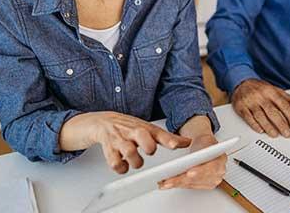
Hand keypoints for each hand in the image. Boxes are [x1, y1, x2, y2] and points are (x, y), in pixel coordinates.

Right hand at [60, 111, 190, 173]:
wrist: (102, 122)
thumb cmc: (128, 127)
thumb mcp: (148, 129)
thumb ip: (167, 137)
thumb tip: (187, 142)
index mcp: (145, 127)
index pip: (159, 133)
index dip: (169, 139)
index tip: (176, 145)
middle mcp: (133, 132)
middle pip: (143, 138)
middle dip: (148, 147)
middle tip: (148, 151)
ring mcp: (119, 139)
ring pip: (130, 152)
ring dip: (135, 161)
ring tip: (135, 160)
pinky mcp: (108, 148)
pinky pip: (115, 163)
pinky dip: (120, 167)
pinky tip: (122, 164)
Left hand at [158, 134, 226, 189]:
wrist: (204, 146)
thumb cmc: (204, 143)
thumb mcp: (204, 139)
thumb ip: (202, 146)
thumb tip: (193, 155)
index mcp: (221, 159)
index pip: (212, 167)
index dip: (200, 171)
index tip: (189, 172)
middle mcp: (218, 172)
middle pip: (199, 178)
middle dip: (183, 179)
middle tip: (170, 180)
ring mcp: (211, 180)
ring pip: (192, 184)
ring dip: (177, 183)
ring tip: (164, 181)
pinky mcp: (203, 185)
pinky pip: (188, 186)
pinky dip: (177, 184)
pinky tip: (167, 183)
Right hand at [232, 79, 289, 137]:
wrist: (242, 82)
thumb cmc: (260, 88)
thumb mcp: (276, 90)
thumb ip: (289, 100)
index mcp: (271, 92)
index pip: (283, 105)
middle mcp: (261, 96)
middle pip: (272, 112)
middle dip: (281, 124)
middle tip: (287, 133)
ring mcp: (250, 102)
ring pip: (260, 116)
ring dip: (268, 127)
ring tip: (275, 134)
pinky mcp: (241, 107)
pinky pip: (248, 117)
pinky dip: (254, 125)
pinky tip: (260, 130)